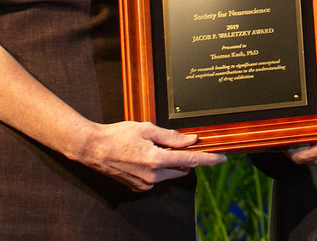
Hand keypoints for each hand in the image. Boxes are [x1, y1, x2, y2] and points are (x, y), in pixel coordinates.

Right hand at [74, 120, 225, 191]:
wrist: (93, 149)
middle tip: (174, 142)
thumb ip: (172, 136)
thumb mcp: (147, 129)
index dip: (208, 159)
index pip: (190, 161)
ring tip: (152, 147)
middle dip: (184, 157)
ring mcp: (145, 184)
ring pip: (169, 173)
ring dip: (170, 163)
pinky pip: (157, 178)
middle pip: (181, 168)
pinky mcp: (138, 187)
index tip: (222, 158)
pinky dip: (158, 168)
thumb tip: (192, 140)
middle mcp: (152, 175)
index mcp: (156, 159)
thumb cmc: (118, 135)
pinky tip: (144, 156)